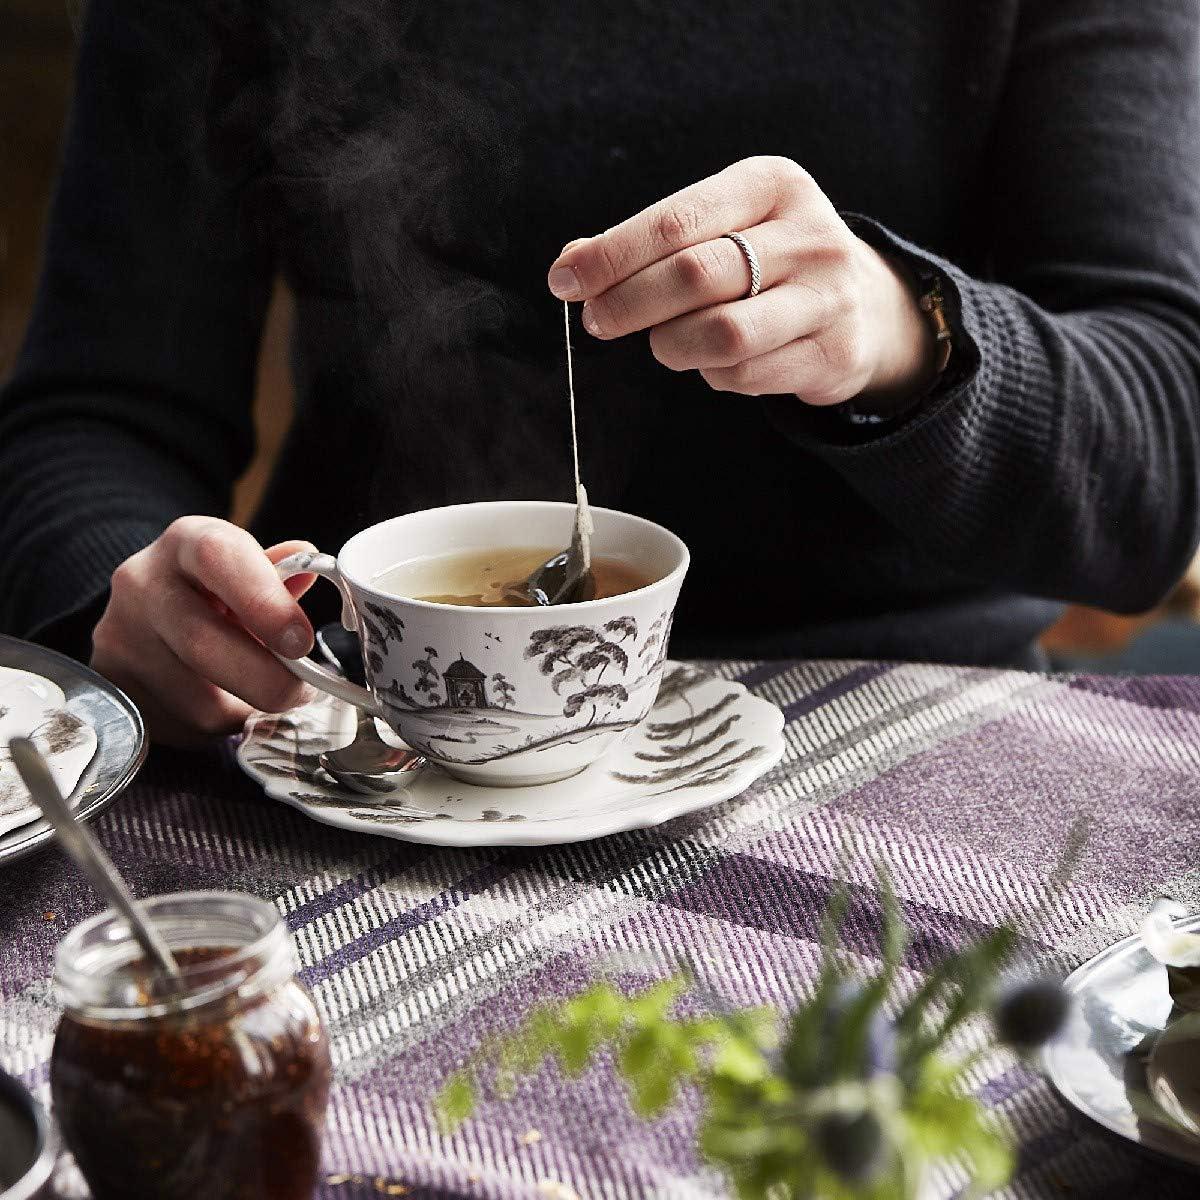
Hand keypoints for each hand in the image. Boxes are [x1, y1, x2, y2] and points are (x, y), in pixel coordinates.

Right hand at [91, 517, 317, 745]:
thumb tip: (312, 567)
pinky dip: (213, 726)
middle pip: (202, 640)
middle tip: (299, 690)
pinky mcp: (114, 687)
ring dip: (242, 709)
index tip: (301, 641)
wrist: (143, 612)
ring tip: (257, 693)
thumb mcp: (247, 571)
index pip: (219, 558)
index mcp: (186, 543)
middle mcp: (143, 584)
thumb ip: (280, 574)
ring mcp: (120, 637)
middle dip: (264, 678)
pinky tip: (221, 704)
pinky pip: (178, 726)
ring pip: (196, 700)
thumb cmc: (213, 591)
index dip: (265, 602)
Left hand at [548, 156, 934, 406]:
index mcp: (772, 185)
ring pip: (722, 334)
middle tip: (598, 320)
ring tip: (664, 343)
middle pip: (694, 276)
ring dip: (672, 346)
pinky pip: (745, 375)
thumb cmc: (768, 260)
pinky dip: (713, 374)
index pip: (676, 222)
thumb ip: (649, 243)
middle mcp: (808, 235)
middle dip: (628, 304)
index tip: (566, 281)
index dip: (612, 256)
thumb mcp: (721, 227)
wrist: (864, 305)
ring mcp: (827, 296)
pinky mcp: (833, 352)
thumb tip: (571, 265)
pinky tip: (716, 360)